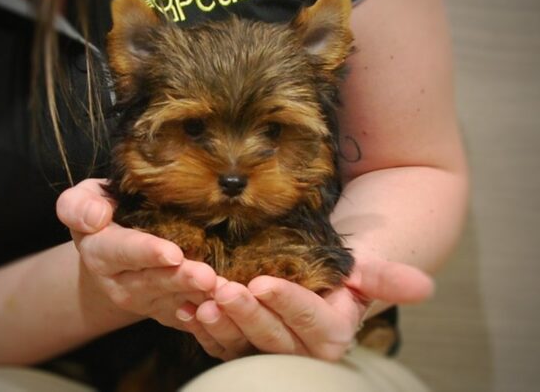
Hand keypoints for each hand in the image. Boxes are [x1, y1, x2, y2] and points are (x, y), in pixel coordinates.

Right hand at [56, 179, 216, 329]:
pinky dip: (205, 316)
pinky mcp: (164, 311)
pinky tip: (225, 307)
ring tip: (223, 289)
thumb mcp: (83, 200)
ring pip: (173, 301)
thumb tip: (96, 217)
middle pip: (153, 282)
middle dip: (180, 280)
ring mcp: (144, 300)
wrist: (111, 250)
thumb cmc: (104, 213)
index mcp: (100, 251)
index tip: (172, 253)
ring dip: (199, 297)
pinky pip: (185, 318)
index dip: (147, 252)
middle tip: (207, 276)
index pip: (123, 251)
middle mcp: (120, 282)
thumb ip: (78, 205)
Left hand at [177, 252, 433, 360]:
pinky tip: (184, 308)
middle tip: (224, 290)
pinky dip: (204, 327)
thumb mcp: (367, 264)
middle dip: (249, 317)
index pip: (313, 326)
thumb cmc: (347, 264)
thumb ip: (386, 277)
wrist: (325, 268)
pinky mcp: (245, 337)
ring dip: (222, 326)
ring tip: (200, 302)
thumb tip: (426, 288)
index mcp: (332, 332)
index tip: (264, 282)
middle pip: (275, 341)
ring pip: (244, 346)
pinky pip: (223, 340)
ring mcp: (269, 344)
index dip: (289, 306)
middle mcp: (300, 348)